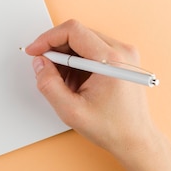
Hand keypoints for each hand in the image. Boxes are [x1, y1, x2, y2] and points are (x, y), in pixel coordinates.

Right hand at [24, 19, 153, 152]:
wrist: (135, 139)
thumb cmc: (112, 127)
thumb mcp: (70, 111)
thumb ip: (48, 84)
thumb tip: (39, 63)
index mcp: (111, 60)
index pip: (73, 31)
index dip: (48, 38)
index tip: (35, 50)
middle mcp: (121, 52)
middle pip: (77, 33)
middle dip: (55, 49)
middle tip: (45, 68)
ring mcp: (123, 54)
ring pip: (82, 40)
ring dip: (65, 56)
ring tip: (64, 80)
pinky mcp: (121, 58)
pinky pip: (90, 48)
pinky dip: (76, 60)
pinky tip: (75, 80)